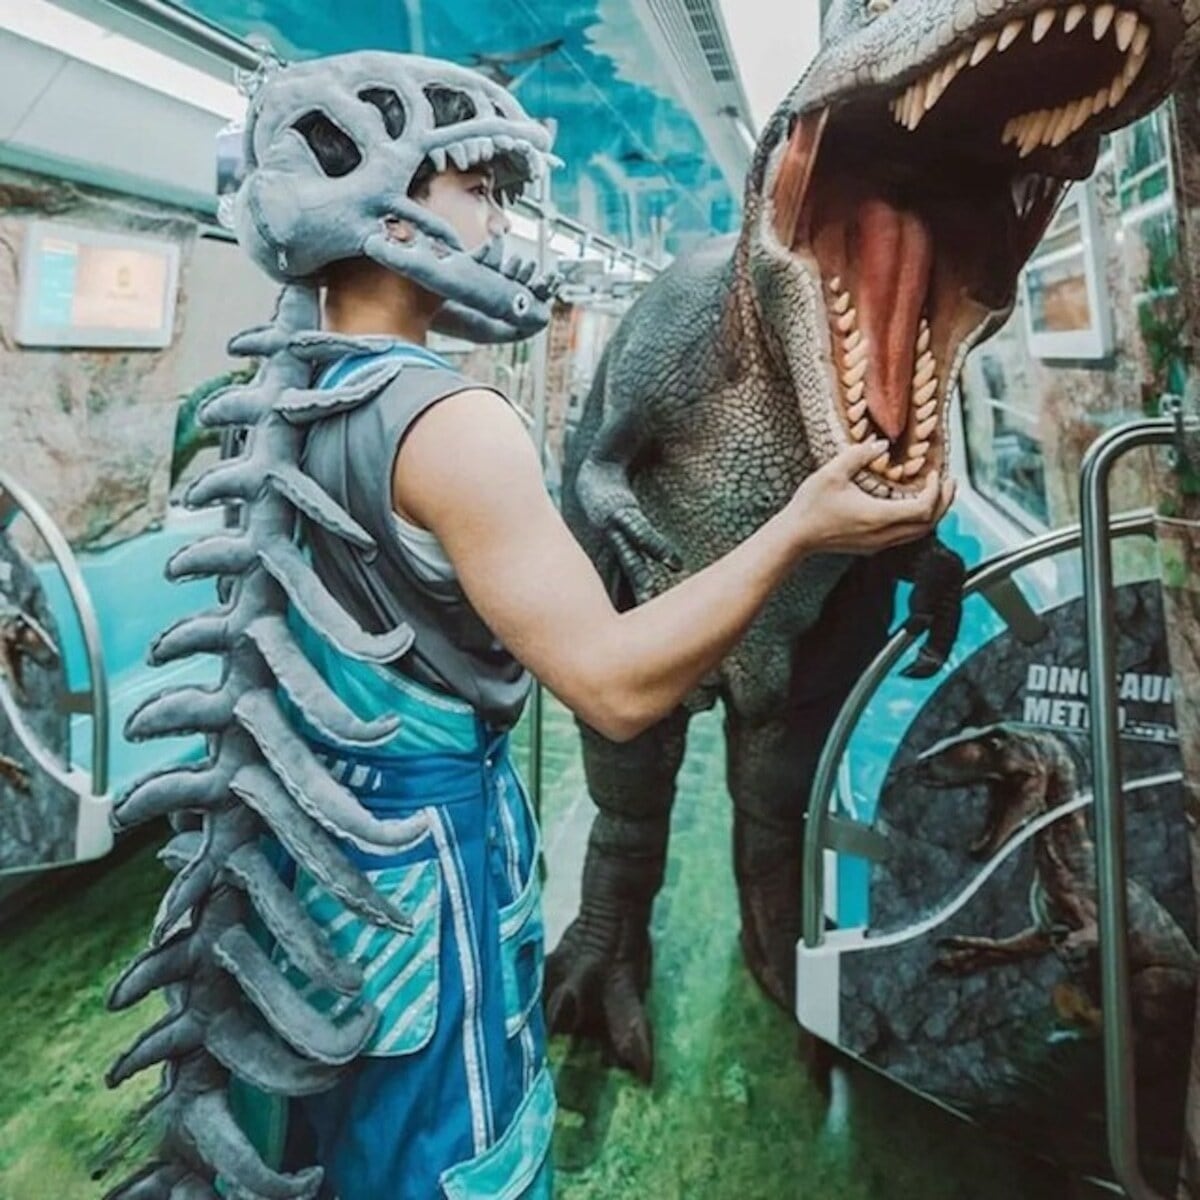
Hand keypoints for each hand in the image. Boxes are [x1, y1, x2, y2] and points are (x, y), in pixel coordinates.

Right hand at [786, 440, 954, 555]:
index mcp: (878, 517)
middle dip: (943, 502)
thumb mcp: (832, 473)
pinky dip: (917, 521)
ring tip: (936, 493)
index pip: (923, 509)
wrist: (794, 537)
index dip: (935, 491)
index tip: (934, 473)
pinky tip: (912, 505)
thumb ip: (859, 455)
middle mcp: (883, 535)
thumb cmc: (810, 506)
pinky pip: (905, 536)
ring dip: (932, 513)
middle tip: (948, 482)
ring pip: (919, 533)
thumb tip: (881, 444)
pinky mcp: (871, 546)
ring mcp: (878, 544)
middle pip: (928, 524)